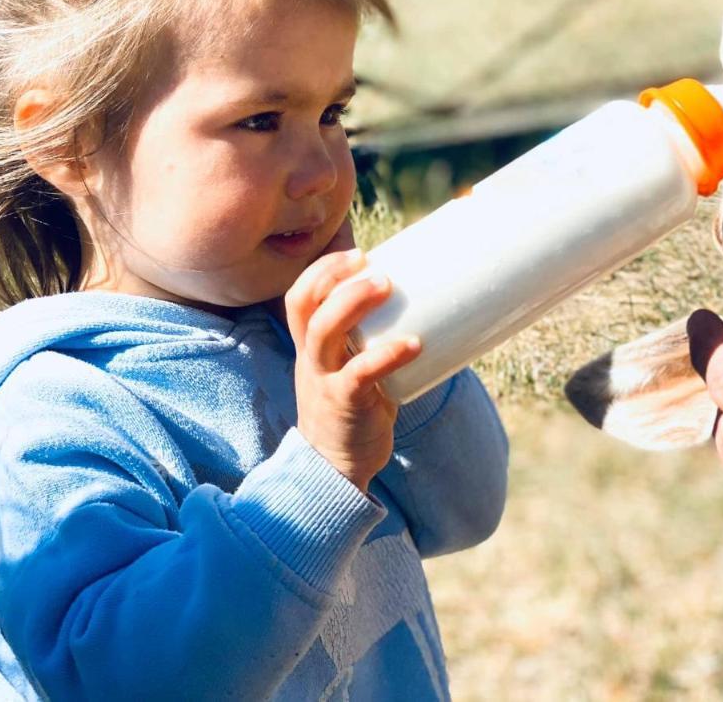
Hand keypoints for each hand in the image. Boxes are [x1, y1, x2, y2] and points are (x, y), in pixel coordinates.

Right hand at [284, 247, 421, 491]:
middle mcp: (311, 358)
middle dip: (336, 278)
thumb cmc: (352, 406)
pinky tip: (414, 344)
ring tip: (388, 285)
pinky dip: (387, 355)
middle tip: (375, 266)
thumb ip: (369, 339)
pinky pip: (360, 374)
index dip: (322, 270)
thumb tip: (423, 301)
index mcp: (309, 345)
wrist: (335, 467)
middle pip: (306, 307)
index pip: (299, 296)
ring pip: (323, 333)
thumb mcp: (348, 366)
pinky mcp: (344, 404)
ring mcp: (324, 381)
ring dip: (353, 303)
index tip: (356, 255)